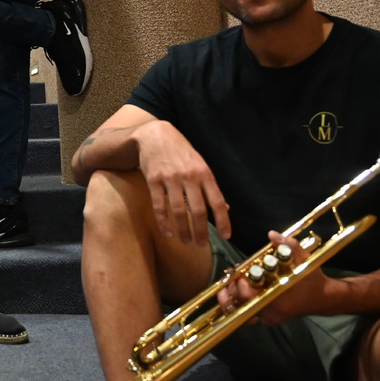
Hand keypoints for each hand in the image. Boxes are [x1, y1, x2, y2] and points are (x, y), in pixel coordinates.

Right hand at [135, 119, 230, 243]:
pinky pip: (159, 205)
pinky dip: (164, 222)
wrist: (155, 135)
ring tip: (186, 241)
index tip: (226, 236)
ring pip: (178, 211)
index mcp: (204, 173)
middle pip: (197, 210)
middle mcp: (189, 176)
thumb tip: (224, 208)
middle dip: (200, 231)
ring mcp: (170, 178)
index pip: (217, 201)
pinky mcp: (153, 180)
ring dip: (183, 230)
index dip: (223, 221)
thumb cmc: (181, 152)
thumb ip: (210, 186)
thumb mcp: (200, 164)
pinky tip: (168, 233)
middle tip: (201, 245)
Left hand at [216, 231, 328, 326]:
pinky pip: (247, 318)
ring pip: (241, 313)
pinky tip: (232, 296)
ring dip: (231, 299)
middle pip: (241, 304)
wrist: (323, 298)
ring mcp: (270, 319)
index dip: (240, 283)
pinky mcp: (268, 321)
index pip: (249, 295)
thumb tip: (271, 234)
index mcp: (279, 299)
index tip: (240, 272)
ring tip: (225, 287)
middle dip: (233, 289)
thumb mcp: (303, 259)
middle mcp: (272, 313)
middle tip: (231, 276)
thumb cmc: (312, 278)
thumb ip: (288, 246)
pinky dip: (238, 307)